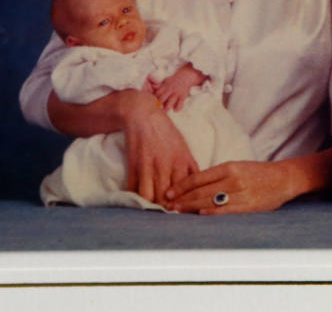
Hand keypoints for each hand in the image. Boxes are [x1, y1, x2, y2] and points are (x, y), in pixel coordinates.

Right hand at [120, 91, 198, 207]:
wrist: (142, 115)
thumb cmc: (166, 132)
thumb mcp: (183, 147)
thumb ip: (190, 167)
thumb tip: (198, 185)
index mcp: (181, 161)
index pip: (185, 191)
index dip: (183, 205)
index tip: (182, 212)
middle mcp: (165, 165)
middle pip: (166, 198)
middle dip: (166, 209)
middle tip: (166, 215)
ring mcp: (147, 166)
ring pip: (148, 196)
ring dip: (149, 205)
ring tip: (152, 209)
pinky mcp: (133, 165)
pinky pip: (133, 188)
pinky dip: (134, 197)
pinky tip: (137, 200)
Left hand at [150, 64, 206, 111]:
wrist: (185, 76)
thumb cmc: (173, 80)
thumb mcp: (165, 81)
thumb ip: (158, 86)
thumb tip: (151, 89)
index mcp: (164, 86)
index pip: (157, 93)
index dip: (153, 99)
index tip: (153, 103)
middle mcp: (170, 90)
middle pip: (162, 98)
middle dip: (159, 104)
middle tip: (157, 109)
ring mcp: (177, 93)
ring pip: (170, 101)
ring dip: (167, 107)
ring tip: (165, 111)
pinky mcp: (183, 96)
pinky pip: (180, 103)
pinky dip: (178, 107)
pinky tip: (175, 110)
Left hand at [167, 160, 296, 214]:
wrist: (283, 179)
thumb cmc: (258, 173)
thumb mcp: (237, 167)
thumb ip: (218, 175)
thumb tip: (194, 185)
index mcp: (229, 167)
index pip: (199, 177)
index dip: (182, 186)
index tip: (169, 193)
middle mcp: (233, 179)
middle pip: (201, 191)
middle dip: (182, 200)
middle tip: (167, 206)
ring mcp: (241, 193)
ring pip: (210, 201)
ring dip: (191, 208)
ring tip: (177, 212)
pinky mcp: (248, 206)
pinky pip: (225, 210)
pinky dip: (211, 213)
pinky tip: (199, 215)